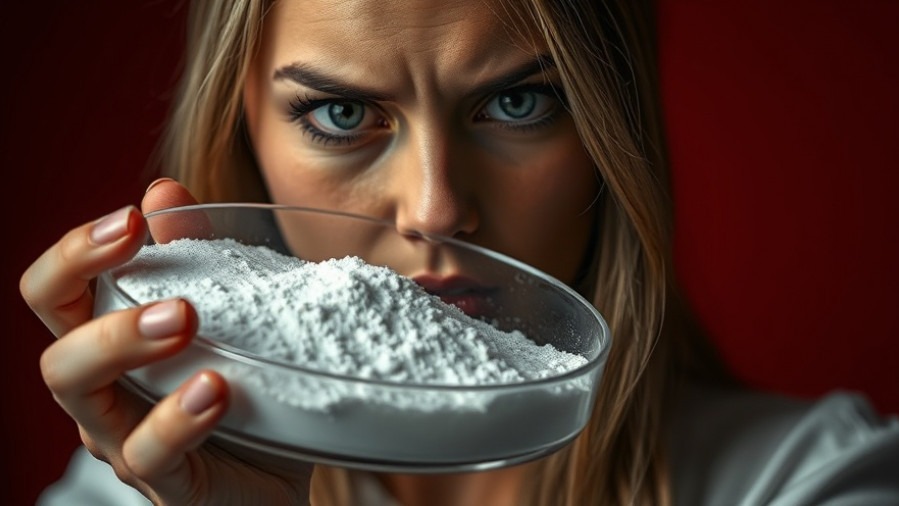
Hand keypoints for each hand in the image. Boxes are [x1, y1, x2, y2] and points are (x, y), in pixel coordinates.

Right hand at [20, 178, 312, 504]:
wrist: (279, 475)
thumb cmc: (241, 395)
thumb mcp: (226, 319)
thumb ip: (195, 257)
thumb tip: (163, 187)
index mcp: (107, 348)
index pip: (53, 295)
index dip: (76, 253)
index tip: (131, 219)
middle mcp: (103, 396)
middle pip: (55, 349)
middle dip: (97, 304)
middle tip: (171, 285)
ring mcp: (125, 443)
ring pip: (83, 399)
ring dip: (126, 347)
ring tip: (185, 320)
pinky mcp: (167, 485)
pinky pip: (150, 454)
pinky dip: (178, 418)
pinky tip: (216, 390)